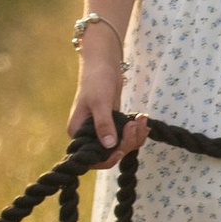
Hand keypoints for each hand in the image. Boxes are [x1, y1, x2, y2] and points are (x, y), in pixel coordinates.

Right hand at [67, 36, 145, 157]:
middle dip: (127, 142)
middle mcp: (88, 136)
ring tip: (141, 118)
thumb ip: (104, 124)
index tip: (123, 148)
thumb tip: (109, 146)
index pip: (93, 157)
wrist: (104, 64)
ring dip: (135, 136)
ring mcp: (102, 131)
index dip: (109, 157)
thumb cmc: (96, 80)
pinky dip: (137, 131)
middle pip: (110, 153)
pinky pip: (127, 137)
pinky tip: (142, 119)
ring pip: (122, 146)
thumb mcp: (100, 102)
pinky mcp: (114, 126)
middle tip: (135, 124)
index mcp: (78, 133)